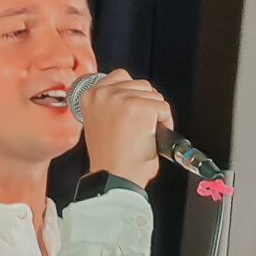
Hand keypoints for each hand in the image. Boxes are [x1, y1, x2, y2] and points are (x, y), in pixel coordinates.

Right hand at [74, 69, 167, 187]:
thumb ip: (110, 104)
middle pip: (140, 84)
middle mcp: (103, 94)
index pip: (120, 76)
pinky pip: (164, 108)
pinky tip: (151, 137)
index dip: (131, 94)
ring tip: (143, 135)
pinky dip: (165, 123)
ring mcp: (122, 99)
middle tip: (138, 128)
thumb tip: (132, 93)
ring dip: (155, 114)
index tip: (131, 112)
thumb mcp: (100, 122)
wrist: (114, 178)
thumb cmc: (109, 159)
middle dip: (146, 104)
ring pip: (154, 95)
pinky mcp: (140, 108)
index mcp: (90, 96)